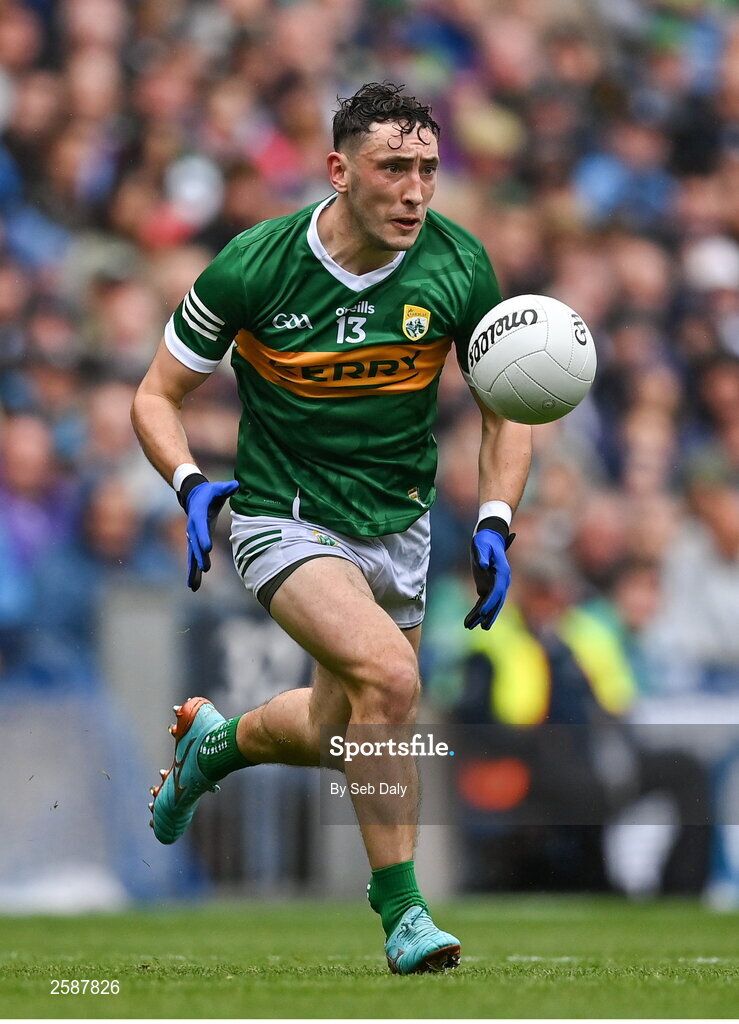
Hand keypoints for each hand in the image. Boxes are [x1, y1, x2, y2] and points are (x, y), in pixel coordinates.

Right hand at [179, 476, 238, 591]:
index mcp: (198, 514)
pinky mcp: (195, 543)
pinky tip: (193, 585)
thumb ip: (226, 488)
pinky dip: (193, 572)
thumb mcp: (217, 488)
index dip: (203, 537)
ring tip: (193, 585)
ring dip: (193, 570)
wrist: (194, 497)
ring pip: (192, 555)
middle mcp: (193, 528)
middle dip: (200, 556)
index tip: (207, 548)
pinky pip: (193, 558)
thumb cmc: (209, 493)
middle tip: (205, 568)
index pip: (201, 526)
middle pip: (195, 544)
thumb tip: (236, 484)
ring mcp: (193, 537)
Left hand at [464, 518, 514, 630]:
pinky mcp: (487, 585)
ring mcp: (495, 584)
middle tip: (482, 627)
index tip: (481, 612)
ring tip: (471, 626)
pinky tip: (470, 619)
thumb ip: (482, 554)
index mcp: (502, 572)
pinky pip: (483, 600)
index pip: (497, 591)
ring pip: (491, 604)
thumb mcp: (481, 544)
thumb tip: (482, 566)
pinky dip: (477, 610)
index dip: (490, 603)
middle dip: (489, 615)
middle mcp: (502, 580)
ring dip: (482, 616)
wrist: (488, 537)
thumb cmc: (485, 539)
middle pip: (497, 601)